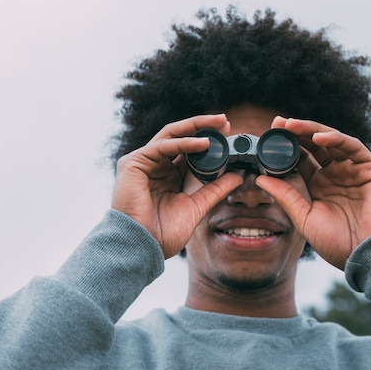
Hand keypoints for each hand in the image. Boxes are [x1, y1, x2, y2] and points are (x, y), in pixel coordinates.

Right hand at [111, 114, 242, 258]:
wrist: (141, 247)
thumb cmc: (162, 234)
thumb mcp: (196, 207)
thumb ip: (214, 190)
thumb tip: (238, 176)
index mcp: (167, 176)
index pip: (188, 151)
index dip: (208, 141)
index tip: (229, 135)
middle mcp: (154, 166)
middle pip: (180, 137)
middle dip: (203, 126)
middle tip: (226, 122)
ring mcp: (142, 162)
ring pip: (171, 135)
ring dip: (196, 127)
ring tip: (219, 125)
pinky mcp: (133, 163)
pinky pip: (162, 146)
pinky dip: (184, 142)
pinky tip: (204, 143)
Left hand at [256, 117, 370, 269]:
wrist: (367, 256)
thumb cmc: (337, 243)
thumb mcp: (304, 218)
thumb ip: (285, 196)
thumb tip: (260, 178)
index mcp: (320, 185)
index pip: (302, 158)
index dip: (286, 146)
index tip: (268, 136)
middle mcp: (336, 174)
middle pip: (314, 146)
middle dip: (296, 133)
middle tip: (277, 124)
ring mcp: (353, 170)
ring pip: (331, 141)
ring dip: (311, 130)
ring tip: (291, 125)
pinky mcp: (370, 169)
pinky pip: (352, 147)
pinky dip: (335, 138)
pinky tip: (318, 137)